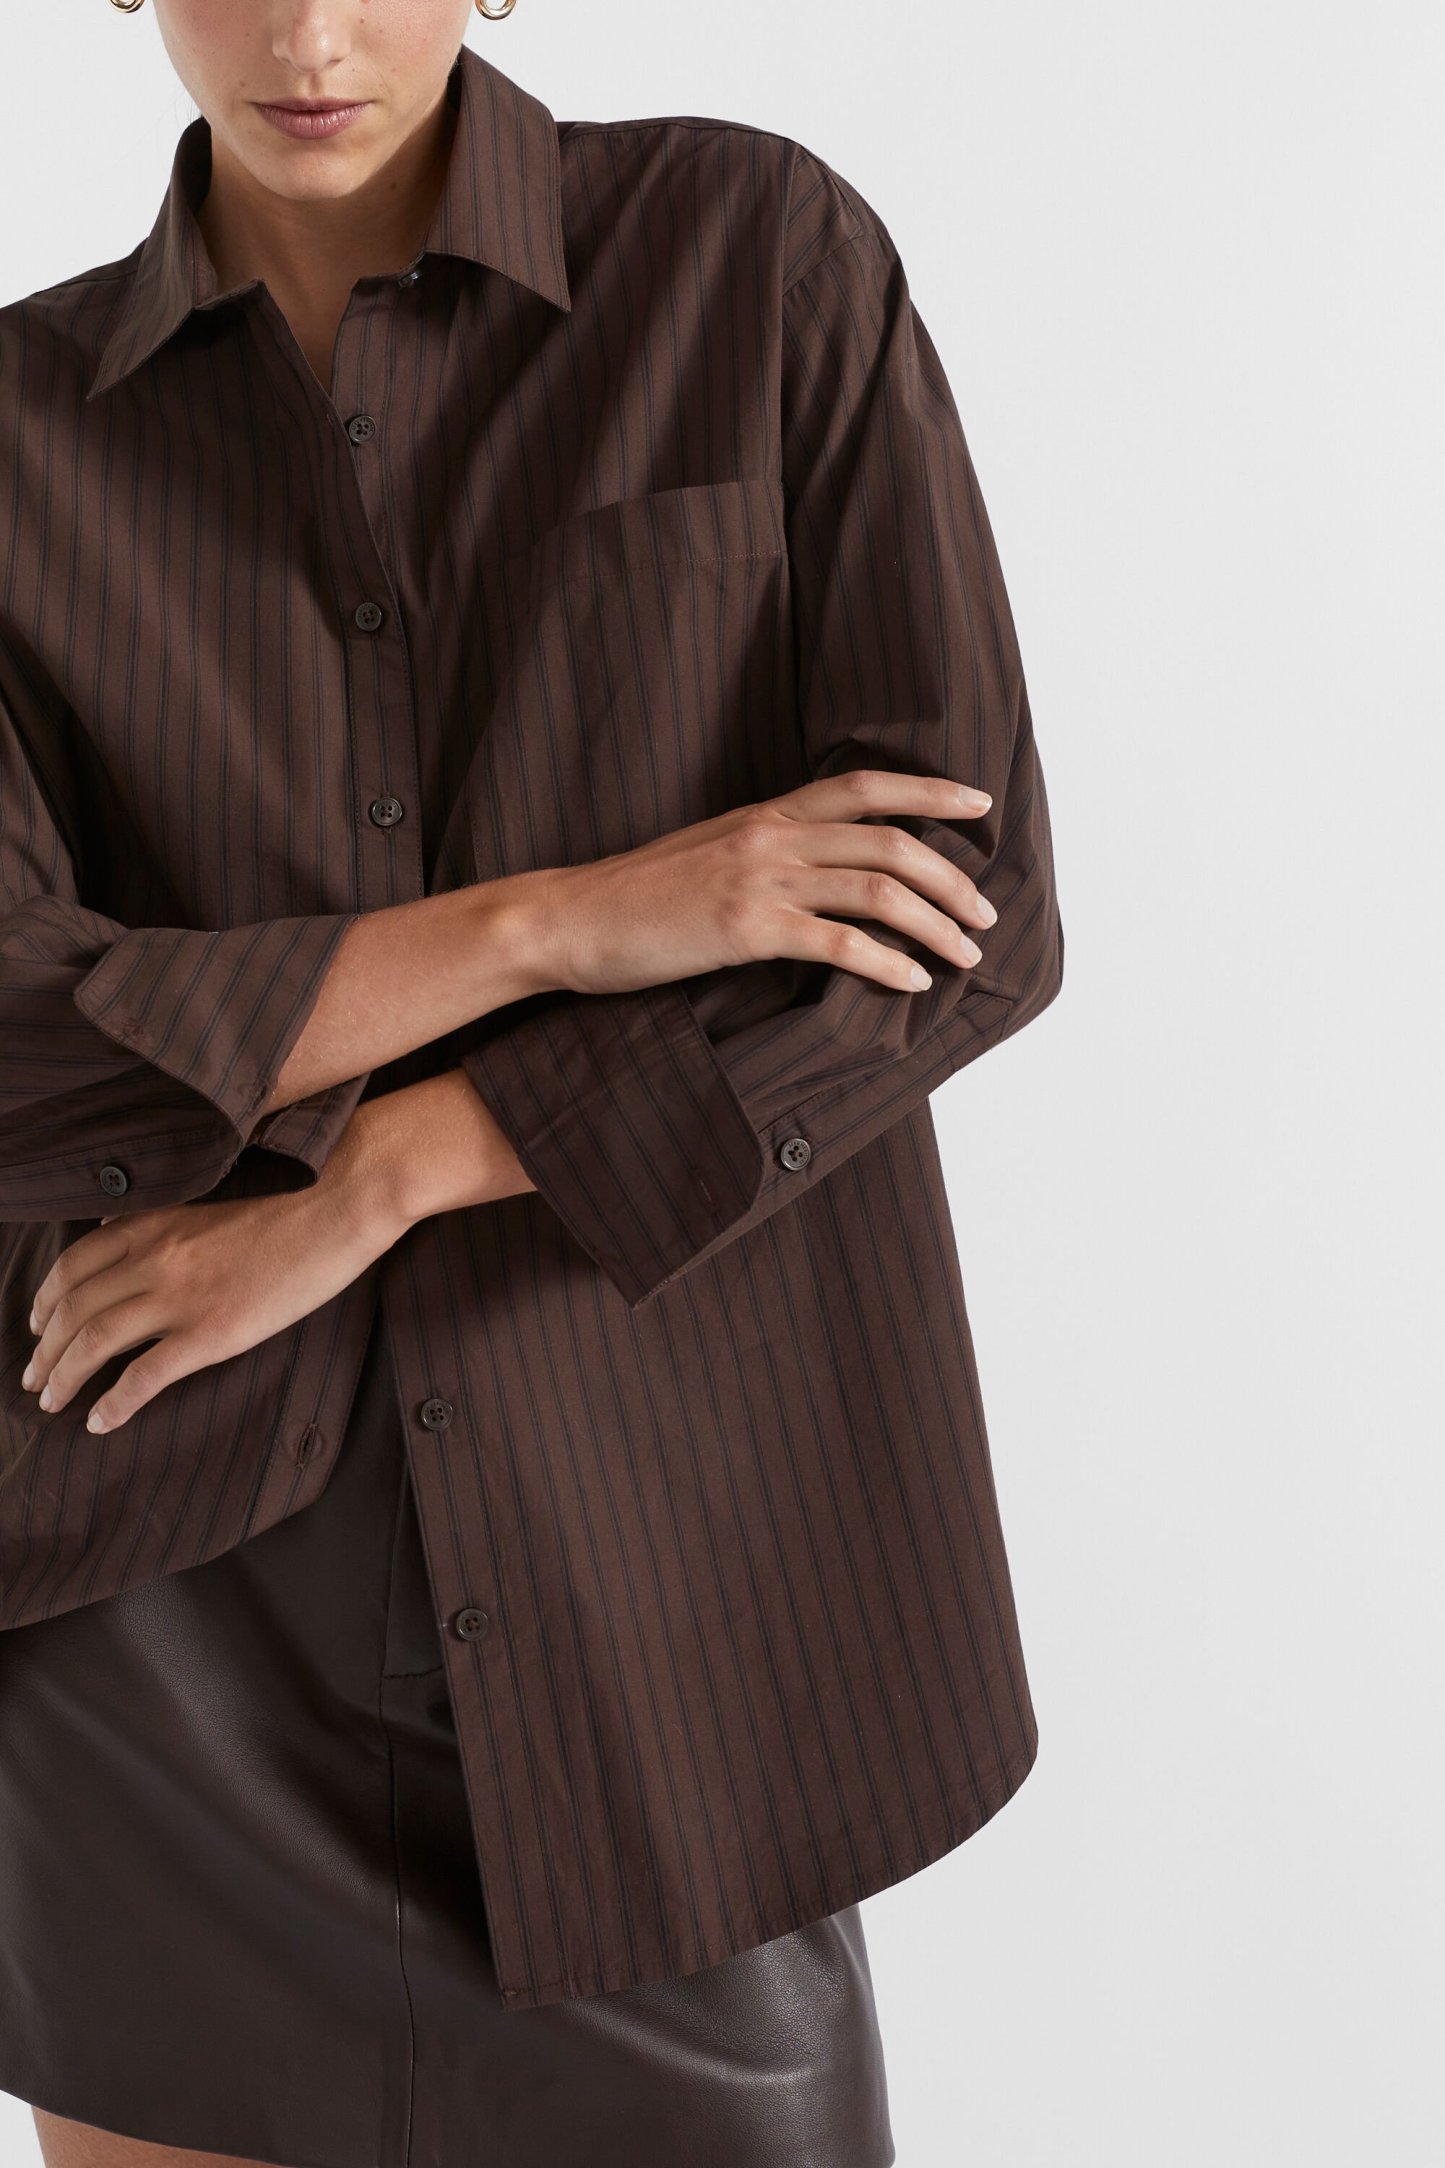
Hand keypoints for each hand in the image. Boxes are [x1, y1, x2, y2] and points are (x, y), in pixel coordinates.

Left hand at [21, 1163, 404, 1435]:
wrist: (341, 1198)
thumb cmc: (291, 1195)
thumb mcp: (210, 1196)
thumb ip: (162, 1217)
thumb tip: (117, 1229)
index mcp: (155, 1223)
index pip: (74, 1265)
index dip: (45, 1301)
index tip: (37, 1325)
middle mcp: (155, 1258)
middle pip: (74, 1309)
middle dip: (44, 1348)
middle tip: (33, 1376)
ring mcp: (181, 1296)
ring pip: (95, 1342)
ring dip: (64, 1377)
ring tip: (51, 1402)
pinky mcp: (213, 1332)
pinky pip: (145, 1376)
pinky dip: (114, 1403)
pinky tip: (99, 1422)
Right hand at [516, 769, 997, 998]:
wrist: (569, 919)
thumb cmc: (635, 898)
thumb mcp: (708, 855)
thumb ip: (766, 853)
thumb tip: (818, 875)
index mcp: (765, 813)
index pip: (865, 785)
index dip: (930, 791)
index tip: (978, 805)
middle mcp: (771, 835)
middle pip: (890, 841)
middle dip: (951, 878)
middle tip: (986, 913)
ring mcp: (759, 879)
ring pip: (876, 890)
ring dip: (935, 923)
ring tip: (965, 953)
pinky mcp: (744, 928)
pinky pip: (836, 943)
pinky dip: (884, 963)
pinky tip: (911, 982)